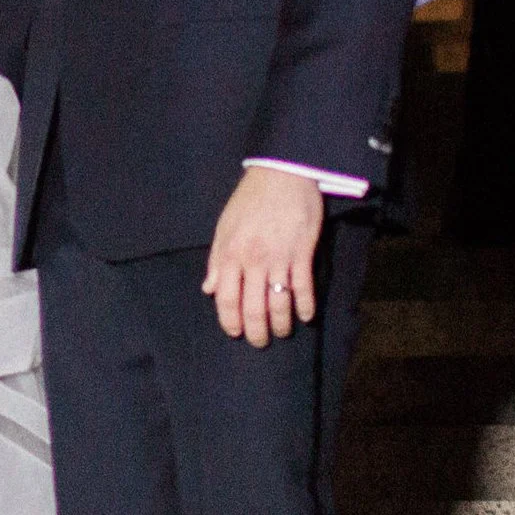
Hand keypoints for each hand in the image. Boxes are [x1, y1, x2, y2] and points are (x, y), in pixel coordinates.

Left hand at [202, 168, 323, 347]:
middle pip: (253, 308)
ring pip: (279, 304)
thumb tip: (209, 289)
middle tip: (260, 341)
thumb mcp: (224, 226)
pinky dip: (305, 307)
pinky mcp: (302, 253)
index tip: (235, 333)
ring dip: (281, 324)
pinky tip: (305, 316)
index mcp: (231, 253)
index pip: (226, 299)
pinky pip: (304, 288)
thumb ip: (217, 260)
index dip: (230, 321)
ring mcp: (279, 258)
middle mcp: (254, 260)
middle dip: (257, 331)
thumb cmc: (250, 200)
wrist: (281, 173)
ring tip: (282, 332)